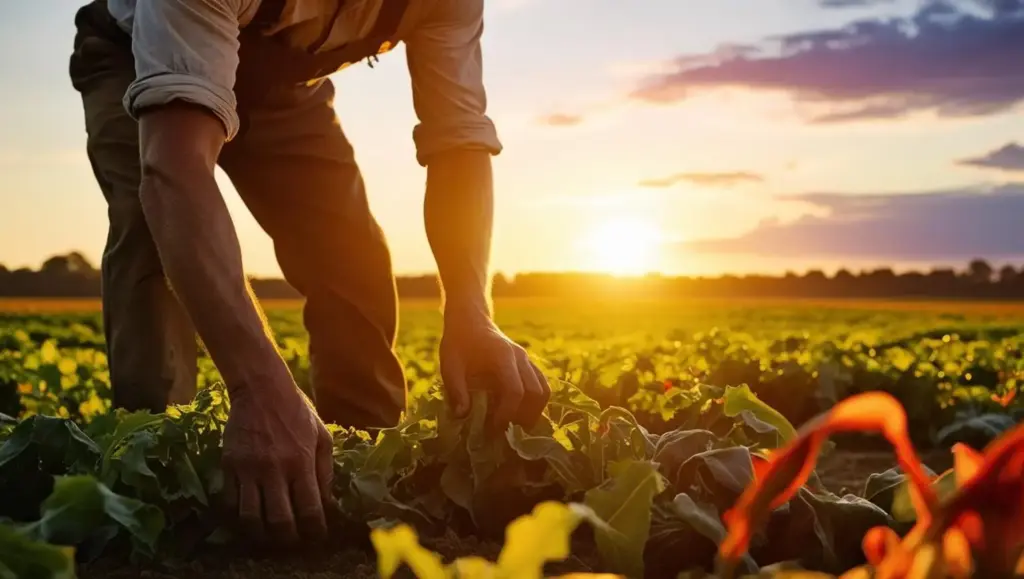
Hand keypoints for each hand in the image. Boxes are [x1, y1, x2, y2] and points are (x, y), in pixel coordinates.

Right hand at [221, 379, 333, 545]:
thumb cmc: (296, 410)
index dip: (315, 530)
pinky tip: (246, 518)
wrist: (261, 387)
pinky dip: (237, 517)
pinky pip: (229, 502)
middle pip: (280, 520)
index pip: (310, 509)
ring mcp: (249, 468)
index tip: (316, 537)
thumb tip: (328, 502)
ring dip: (260, 533)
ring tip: (267, 535)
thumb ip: (325, 470)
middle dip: (287, 539)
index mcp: (303, 461)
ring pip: (251, 517)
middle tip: (291, 542)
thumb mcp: (321, 434)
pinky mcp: (229, 464)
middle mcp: (276, 468)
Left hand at [440, 311, 549, 434]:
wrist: (470, 320)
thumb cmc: (458, 342)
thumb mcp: (450, 365)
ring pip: (544, 389)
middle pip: (536, 392)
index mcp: (503, 357)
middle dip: (524, 416)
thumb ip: (456, 389)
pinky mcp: (527, 364)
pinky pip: (541, 385)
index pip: (515, 391)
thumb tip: (463, 415)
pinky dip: (535, 402)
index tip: (493, 428)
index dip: (507, 413)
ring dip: (534, 411)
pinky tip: (518, 413)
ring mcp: (527, 360)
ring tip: (515, 425)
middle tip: (506, 431)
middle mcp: (520, 358)